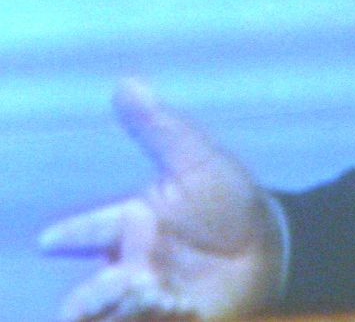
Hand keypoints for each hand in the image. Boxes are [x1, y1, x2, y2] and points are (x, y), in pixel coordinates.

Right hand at [39, 79, 282, 320]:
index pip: (91, 229)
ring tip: (154, 289)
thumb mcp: (198, 161)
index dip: (72, 233)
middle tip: (131, 277)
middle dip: (96, 294)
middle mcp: (131, 268)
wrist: (276, 243)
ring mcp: (149, 300)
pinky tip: (179, 305)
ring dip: (122, 310)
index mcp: (129, 227)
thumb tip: (126, 82)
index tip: (52, 239)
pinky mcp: (174, 321)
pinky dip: (156, 320)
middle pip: (87, 296)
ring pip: (109, 318)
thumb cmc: (231, 201)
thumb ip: (159, 127)